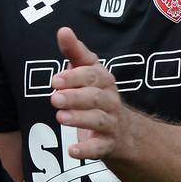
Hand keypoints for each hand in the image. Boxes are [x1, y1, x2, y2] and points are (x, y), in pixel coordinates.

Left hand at [49, 27, 131, 161]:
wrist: (126, 133)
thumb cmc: (99, 96)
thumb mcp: (89, 73)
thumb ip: (75, 52)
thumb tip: (63, 30)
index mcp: (104, 81)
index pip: (92, 75)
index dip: (75, 77)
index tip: (55, 80)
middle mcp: (110, 100)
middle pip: (96, 97)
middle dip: (75, 97)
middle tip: (54, 98)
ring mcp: (111, 123)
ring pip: (98, 120)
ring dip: (79, 118)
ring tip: (60, 117)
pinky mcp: (109, 145)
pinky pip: (100, 148)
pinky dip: (87, 149)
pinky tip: (73, 150)